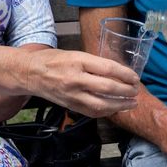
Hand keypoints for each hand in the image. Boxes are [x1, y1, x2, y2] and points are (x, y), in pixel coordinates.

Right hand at [24, 49, 140, 117]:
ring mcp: (72, 95)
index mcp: (78, 61)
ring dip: (121, 105)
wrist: (30, 74)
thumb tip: (117, 71)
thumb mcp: (75, 53)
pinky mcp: (70, 106)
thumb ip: (94, 63)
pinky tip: (115, 109)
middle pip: (108, 88)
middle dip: (126, 91)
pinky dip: (107, 112)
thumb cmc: (53, 60)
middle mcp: (76, 79)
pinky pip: (92, 112)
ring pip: (102, 105)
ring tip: (132, 103)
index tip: (135, 77)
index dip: (126, 74)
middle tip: (136, 91)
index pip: (109, 68)